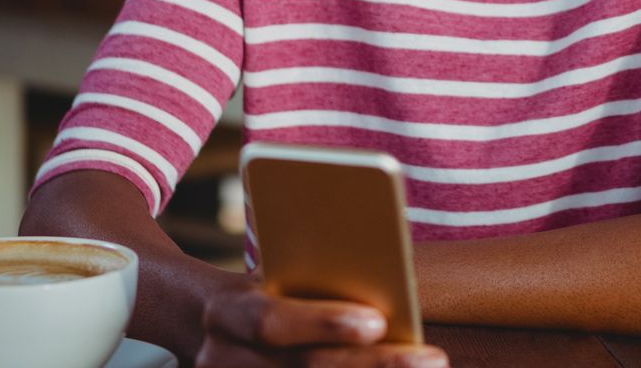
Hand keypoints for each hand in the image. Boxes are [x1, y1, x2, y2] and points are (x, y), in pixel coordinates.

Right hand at [197, 288, 449, 366]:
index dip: (322, 323)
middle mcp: (222, 361)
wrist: (209, 326)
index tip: (377, 320)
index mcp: (227, 312)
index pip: (271, 321)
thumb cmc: (263, 293)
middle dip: (371, 367)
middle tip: (431, 359)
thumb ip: (310, 289)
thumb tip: (386, 297)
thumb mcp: (272, 281)